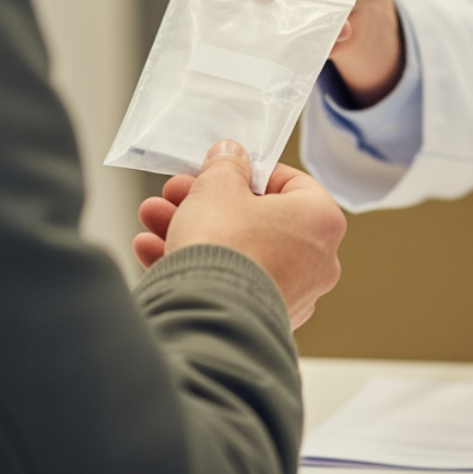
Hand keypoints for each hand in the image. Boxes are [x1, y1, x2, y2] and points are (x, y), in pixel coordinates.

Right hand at [133, 140, 345, 328]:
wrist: (209, 317)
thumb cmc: (226, 247)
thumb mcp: (218, 187)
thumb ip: (226, 165)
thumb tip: (231, 155)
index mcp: (320, 219)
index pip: (290, 182)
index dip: (249, 171)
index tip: (220, 170)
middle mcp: (316, 260)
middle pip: (255, 218)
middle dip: (206, 203)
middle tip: (176, 193)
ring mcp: (292, 294)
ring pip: (237, 251)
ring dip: (192, 231)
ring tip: (153, 219)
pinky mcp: (262, 318)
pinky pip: (229, 282)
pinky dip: (196, 265)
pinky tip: (152, 251)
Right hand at [215, 0, 401, 105]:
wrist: (366, 5)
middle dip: (236, 14)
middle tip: (259, 27)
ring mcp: (248, 12)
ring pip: (234, 30)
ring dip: (256, 41)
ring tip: (280, 45)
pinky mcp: (261, 42)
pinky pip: (255, 55)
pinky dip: (274, 60)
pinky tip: (291, 58)